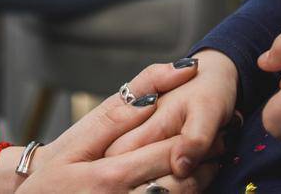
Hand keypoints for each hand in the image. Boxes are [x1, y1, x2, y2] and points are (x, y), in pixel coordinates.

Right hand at [19, 61, 221, 193]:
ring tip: (216, 163)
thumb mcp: (79, 140)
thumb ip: (117, 116)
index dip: (197, 140)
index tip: (219, 127)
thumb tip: (153, 96)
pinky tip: (188, 188)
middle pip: (179, 182)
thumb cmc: (54, 173)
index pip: (167, 154)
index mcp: (109, 175)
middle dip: (206, 162)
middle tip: (225, 143)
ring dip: (200, 183)